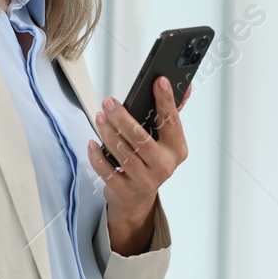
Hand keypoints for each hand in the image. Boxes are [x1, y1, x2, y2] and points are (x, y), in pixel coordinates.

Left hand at [87, 77, 192, 252]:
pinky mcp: (126, 191)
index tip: (159, 80)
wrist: (138, 197)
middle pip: (141, 139)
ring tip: (99, 117)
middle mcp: (165, 166)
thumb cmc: (151, 159)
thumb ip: (172, 112)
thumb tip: (185, 84)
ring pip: (123, 154)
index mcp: (177, 149)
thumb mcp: (165, 138)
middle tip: (108, 102)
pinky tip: (92, 142)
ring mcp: (145, 181)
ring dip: (108, 133)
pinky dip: (97, 156)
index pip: (172, 121)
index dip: (166, 101)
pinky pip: (107, 172)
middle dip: (123, 118)